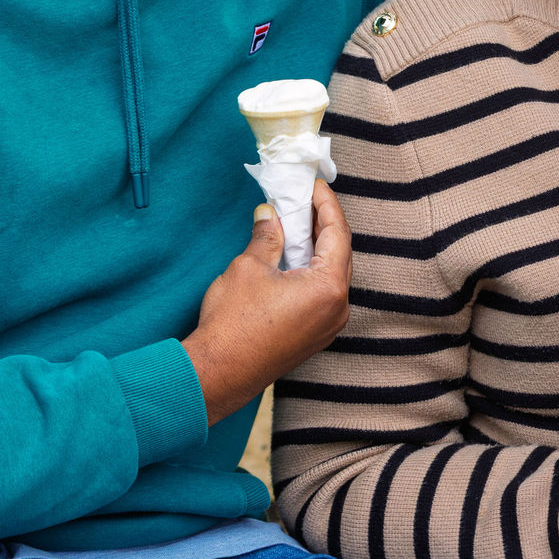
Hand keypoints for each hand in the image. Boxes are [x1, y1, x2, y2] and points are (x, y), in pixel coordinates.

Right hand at [182, 182, 351, 424]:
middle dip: (324, 225)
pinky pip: (322, 294)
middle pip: (340, 254)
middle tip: (306, 201)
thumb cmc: (233, 321)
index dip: (327, 205)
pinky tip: (295, 258)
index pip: (338, 234)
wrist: (219, 373)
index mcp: (329, 288)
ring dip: (318, 249)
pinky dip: (312, 271)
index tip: (316, 186)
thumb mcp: (249, 266)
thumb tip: (270, 214)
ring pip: (332, 276)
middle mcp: (337, 309)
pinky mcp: (314, 337)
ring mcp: (328, 326)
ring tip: (299, 224)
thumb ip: (267, 236)